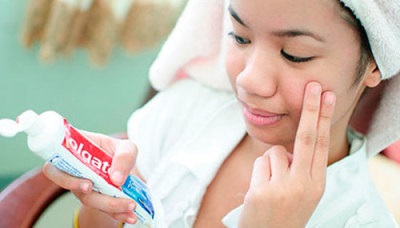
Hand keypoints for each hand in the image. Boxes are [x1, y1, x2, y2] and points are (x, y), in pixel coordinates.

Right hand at [42, 131, 138, 224]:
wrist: (124, 164)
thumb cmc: (118, 151)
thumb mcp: (126, 147)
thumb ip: (124, 157)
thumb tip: (116, 179)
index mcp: (73, 153)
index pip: (55, 166)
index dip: (65, 178)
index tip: (88, 185)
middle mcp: (73, 171)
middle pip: (76, 189)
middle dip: (97, 197)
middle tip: (116, 199)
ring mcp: (82, 187)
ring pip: (90, 200)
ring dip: (111, 206)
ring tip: (131, 206)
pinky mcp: (95, 199)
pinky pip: (102, 209)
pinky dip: (118, 213)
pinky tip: (131, 216)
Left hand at [239, 82, 335, 227]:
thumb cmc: (284, 212)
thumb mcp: (302, 193)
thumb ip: (300, 169)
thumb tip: (289, 149)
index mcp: (317, 184)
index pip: (320, 144)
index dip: (322, 118)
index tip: (326, 96)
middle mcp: (305, 185)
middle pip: (307, 137)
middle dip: (311, 109)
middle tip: (315, 86)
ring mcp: (284, 188)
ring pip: (275, 153)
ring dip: (270, 166)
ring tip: (271, 187)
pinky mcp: (263, 192)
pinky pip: (260, 164)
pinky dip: (260, 175)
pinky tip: (261, 194)